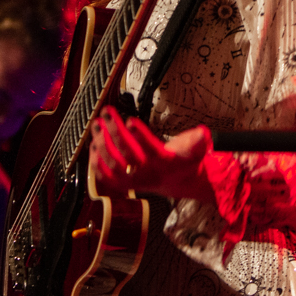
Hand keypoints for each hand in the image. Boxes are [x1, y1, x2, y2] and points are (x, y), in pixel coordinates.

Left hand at [89, 107, 213, 202]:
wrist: (178, 182)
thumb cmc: (183, 161)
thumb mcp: (195, 149)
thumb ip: (198, 141)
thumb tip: (203, 133)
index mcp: (165, 162)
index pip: (151, 149)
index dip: (140, 135)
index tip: (130, 120)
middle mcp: (147, 172)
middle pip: (127, 153)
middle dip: (115, 131)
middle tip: (107, 113)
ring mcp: (133, 179)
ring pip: (113, 164)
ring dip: (102, 143)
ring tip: (97, 124)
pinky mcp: (123, 182)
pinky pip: (106, 177)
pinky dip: (96, 163)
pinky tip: (92, 146)